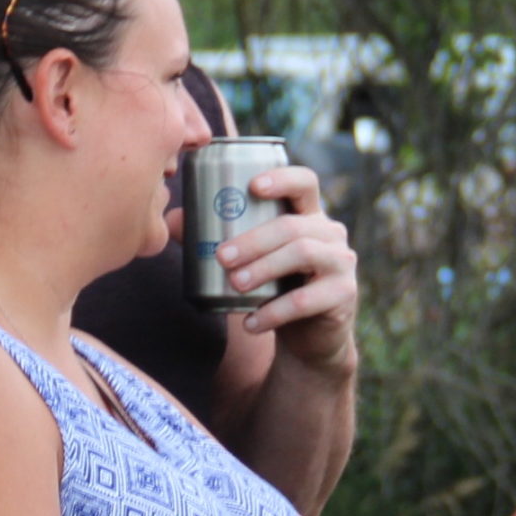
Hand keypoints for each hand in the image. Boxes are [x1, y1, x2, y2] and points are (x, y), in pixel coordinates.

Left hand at [213, 163, 357, 364]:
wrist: (310, 337)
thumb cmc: (278, 288)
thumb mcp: (253, 261)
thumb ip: (218, 239)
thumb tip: (173, 220)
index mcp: (308, 215)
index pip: (305, 182)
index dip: (282, 178)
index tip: (252, 187)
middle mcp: (330, 233)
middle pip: (293, 225)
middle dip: (254, 239)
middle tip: (222, 256)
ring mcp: (341, 263)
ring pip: (304, 254)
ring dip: (264, 268)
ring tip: (235, 284)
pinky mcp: (343, 295)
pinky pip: (306, 300)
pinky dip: (273, 313)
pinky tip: (250, 323)